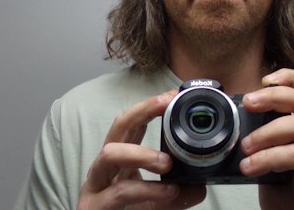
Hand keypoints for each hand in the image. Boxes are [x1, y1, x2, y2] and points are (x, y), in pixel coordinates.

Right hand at [77, 91, 205, 209]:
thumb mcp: (155, 203)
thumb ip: (176, 194)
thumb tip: (200, 186)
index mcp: (119, 161)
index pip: (133, 124)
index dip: (150, 106)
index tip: (173, 96)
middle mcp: (104, 167)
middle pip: (118, 126)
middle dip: (142, 110)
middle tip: (167, 105)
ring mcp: (95, 185)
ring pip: (110, 153)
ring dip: (142, 153)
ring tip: (167, 162)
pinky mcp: (93, 206)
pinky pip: (120, 191)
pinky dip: (147, 189)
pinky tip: (168, 191)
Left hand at [239, 69, 293, 209]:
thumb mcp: (274, 163)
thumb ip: (266, 142)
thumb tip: (239, 123)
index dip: (288, 77)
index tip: (262, 81)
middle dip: (272, 97)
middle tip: (247, 104)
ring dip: (268, 132)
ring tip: (246, 148)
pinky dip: (272, 157)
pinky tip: (253, 167)